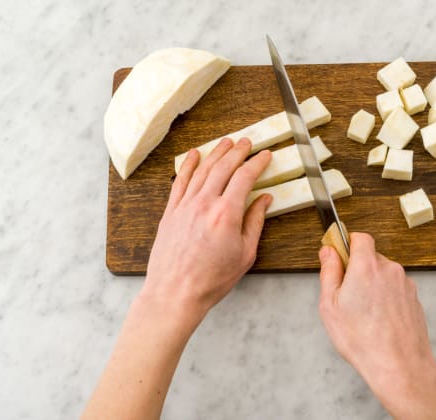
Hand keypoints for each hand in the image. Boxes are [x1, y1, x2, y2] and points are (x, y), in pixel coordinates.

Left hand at [141, 137, 272, 330]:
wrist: (175, 293)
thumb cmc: (211, 279)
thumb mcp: (245, 254)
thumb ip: (255, 222)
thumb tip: (264, 201)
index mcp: (227, 213)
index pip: (245, 177)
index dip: (257, 163)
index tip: (264, 156)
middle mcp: (205, 203)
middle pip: (223, 167)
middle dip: (237, 151)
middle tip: (246, 142)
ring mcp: (185, 206)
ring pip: (202, 170)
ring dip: (216, 153)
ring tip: (225, 143)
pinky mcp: (171, 212)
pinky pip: (180, 181)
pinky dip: (188, 165)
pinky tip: (194, 155)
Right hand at [318, 233, 435, 418]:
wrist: (399, 365)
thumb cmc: (363, 340)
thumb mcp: (330, 305)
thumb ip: (329, 272)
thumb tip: (328, 252)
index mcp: (367, 266)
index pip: (360, 237)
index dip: (348, 244)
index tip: (339, 257)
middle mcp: (390, 269)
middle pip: (371, 257)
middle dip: (358, 270)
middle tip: (347, 296)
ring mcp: (405, 284)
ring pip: (383, 275)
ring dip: (373, 286)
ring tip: (364, 315)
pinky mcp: (414, 298)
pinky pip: (395, 290)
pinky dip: (386, 299)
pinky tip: (378, 321)